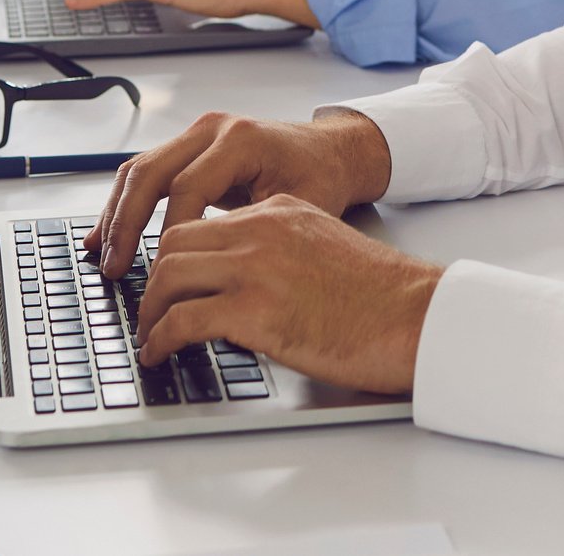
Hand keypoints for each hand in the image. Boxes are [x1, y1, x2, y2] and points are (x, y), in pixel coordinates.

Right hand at [84, 108, 393, 279]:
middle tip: (114, 267)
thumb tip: (212, 280)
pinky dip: (126, 204)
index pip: (187, 188)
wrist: (332, 152)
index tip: (162, 273)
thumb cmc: (321, 178)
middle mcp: (213, 129)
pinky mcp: (190, 146)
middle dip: (126, 223)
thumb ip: (253, 236)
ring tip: (101, 254)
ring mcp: (198, 134)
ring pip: (140, 170)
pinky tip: (108, 233)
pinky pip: (148, 172)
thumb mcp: (298, 209)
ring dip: (117, 213)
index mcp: (241, 140)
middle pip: (151, 172)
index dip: (170, 234)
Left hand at [135, 194, 438, 395]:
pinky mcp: (256, 310)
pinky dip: (161, 339)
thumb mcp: (325, 247)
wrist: (415, 315)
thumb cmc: (381, 296)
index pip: (205, 222)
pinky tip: (161, 353)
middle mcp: (262, 230)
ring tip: (149, 335)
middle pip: (175, 242)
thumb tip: (245, 282)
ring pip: (170, 275)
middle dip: (153, 279)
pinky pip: (183, 320)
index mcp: (280, 211)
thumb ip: (284, 250)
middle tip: (148, 308)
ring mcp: (257, 267)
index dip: (175, 255)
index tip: (166, 282)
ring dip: (150, 310)